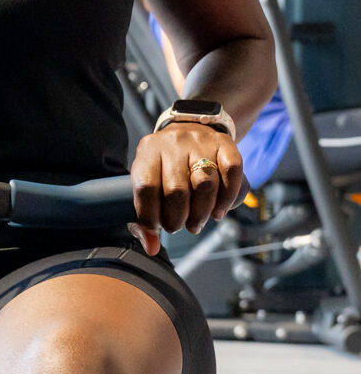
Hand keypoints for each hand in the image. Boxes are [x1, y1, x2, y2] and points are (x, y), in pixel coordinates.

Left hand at [129, 122, 244, 255]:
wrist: (191, 126)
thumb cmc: (165, 163)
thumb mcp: (148, 179)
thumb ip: (144, 215)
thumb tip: (151, 248)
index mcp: (147, 151)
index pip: (146, 187)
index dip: (150, 214)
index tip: (157, 227)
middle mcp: (172, 143)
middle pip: (177, 190)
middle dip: (178, 218)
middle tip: (181, 227)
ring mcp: (200, 142)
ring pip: (205, 183)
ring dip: (203, 213)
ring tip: (198, 222)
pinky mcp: (225, 144)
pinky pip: (232, 172)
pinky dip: (228, 198)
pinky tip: (219, 211)